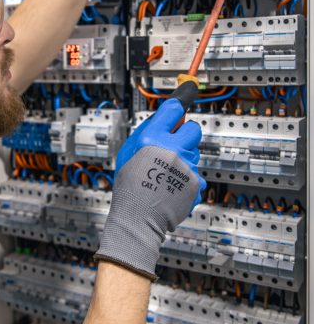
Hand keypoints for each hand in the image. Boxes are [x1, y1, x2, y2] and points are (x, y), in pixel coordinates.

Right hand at [95, 92, 205, 279]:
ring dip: (185, 158)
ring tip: (169, 171)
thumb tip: (161, 120)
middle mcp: (171, 149)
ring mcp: (185, 166)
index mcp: (152, 138)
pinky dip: (188, 178)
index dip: (177, 108)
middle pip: (193, 128)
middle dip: (186, 133)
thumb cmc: (129, 186)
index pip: (174, 110)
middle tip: (176, 143)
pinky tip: (173, 184)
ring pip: (195, 152)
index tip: (180, 106)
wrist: (138, 217)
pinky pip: (196, 172)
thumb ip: (146, 133)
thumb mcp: (127, 152)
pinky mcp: (195, 182)